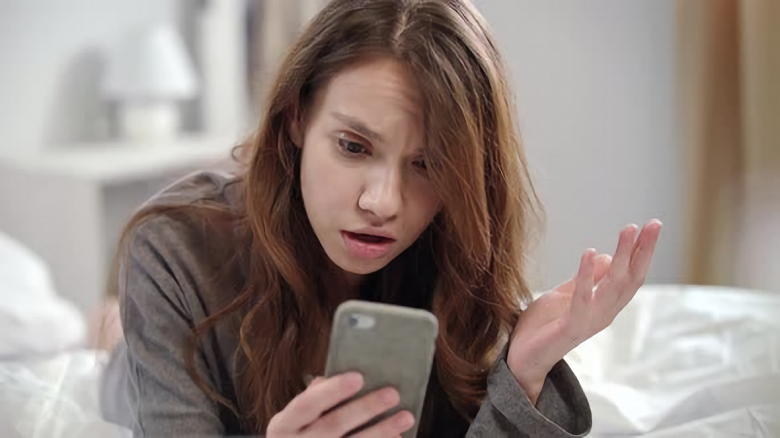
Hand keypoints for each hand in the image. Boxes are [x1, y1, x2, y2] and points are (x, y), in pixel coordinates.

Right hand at [266, 372, 413, 437]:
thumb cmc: (297, 436)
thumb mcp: (293, 419)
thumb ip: (313, 398)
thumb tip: (335, 377)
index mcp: (284, 426)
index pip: (307, 405)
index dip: (332, 391)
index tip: (358, 377)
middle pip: (334, 426)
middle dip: (365, 409)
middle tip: (392, 394)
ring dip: (381, 432)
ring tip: (406, 416)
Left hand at [507, 220, 661, 402]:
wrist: (522, 359)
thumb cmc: (543, 327)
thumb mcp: (565, 294)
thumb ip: (585, 279)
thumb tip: (605, 256)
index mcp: (604, 305)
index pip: (630, 275)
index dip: (642, 252)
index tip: (651, 226)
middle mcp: (604, 313)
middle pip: (630, 279)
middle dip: (643, 250)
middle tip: (654, 224)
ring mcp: (589, 321)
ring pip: (613, 286)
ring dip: (622, 256)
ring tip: (628, 230)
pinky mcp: (571, 327)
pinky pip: (582, 299)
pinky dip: (587, 276)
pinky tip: (589, 253)